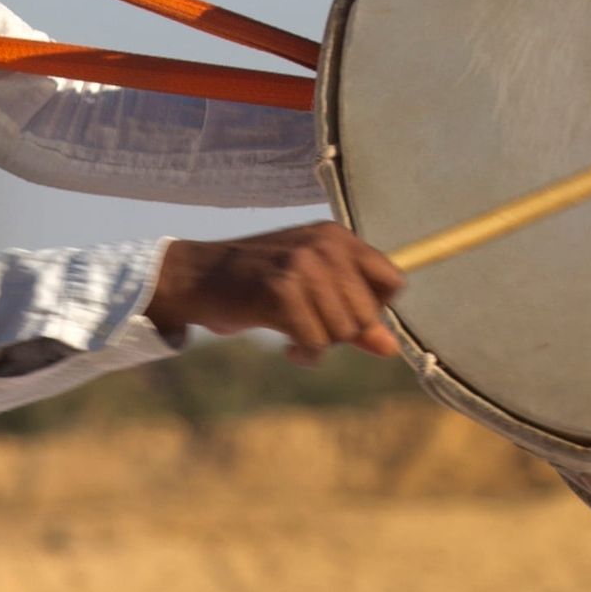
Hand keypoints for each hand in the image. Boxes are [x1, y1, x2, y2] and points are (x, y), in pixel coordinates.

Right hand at [146, 224, 404, 361]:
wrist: (198, 278)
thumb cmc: (257, 284)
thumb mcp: (311, 291)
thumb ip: (353, 315)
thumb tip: (390, 348)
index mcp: (336, 237)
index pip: (393, 281)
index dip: (375, 310)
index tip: (345, 316)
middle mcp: (324, 245)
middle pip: (368, 313)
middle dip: (344, 334)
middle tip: (313, 329)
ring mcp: (302, 264)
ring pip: (344, 330)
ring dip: (321, 346)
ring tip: (297, 338)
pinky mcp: (281, 290)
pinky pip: (316, 343)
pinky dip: (304, 354)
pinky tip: (288, 348)